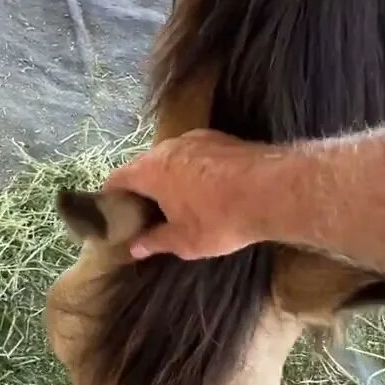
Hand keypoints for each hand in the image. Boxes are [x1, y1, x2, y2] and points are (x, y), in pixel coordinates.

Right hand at [102, 129, 294, 259]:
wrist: (273, 190)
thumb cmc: (220, 219)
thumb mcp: (184, 241)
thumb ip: (155, 241)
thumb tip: (134, 247)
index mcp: (151, 170)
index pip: (117, 179)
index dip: (111, 197)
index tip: (114, 214)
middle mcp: (168, 147)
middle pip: (144, 166)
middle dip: (142, 189)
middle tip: (147, 214)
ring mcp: (196, 138)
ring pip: (171, 158)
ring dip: (169, 178)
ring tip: (178, 203)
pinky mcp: (221, 138)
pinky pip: (196, 155)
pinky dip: (193, 170)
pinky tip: (207, 191)